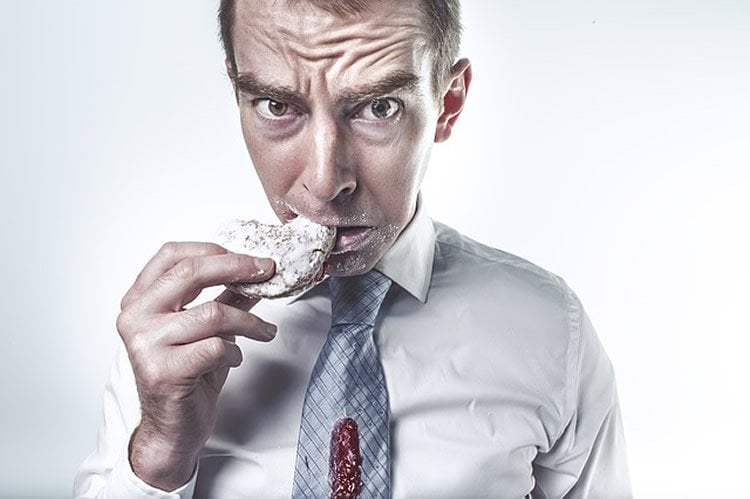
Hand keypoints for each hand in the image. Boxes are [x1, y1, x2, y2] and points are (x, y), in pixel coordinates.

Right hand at [116, 242, 275, 490]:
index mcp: (139, 300)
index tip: (247, 257)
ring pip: (213, 313)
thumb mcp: (206, 327)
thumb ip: (224, 296)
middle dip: (237, 268)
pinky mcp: (163, 371)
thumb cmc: (187, 374)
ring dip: (249, 322)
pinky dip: (235, 352)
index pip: (171, 255)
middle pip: (191, 273)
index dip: (213, 249)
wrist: (173, 428)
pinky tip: (233, 359)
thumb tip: (256, 269)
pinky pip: (216, 347)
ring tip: (265, 332)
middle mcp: (135, 317)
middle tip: (267, 271)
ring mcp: (145, 344)